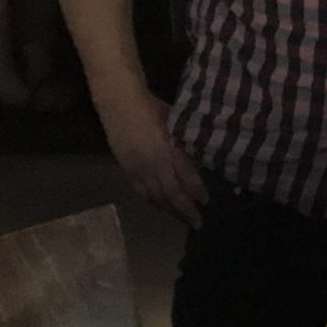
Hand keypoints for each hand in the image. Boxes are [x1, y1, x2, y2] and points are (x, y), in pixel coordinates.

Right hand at [99, 94, 208, 224]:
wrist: (119, 104)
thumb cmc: (153, 108)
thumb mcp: (176, 123)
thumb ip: (185, 143)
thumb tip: (200, 159)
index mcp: (167, 149)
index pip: (186, 176)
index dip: (196, 191)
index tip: (206, 201)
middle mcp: (152, 163)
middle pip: (170, 193)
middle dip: (185, 209)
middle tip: (198, 222)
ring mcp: (137, 167)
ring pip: (155, 195)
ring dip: (169, 209)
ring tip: (181, 219)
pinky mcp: (126, 168)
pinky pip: (140, 190)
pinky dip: (152, 201)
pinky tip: (160, 206)